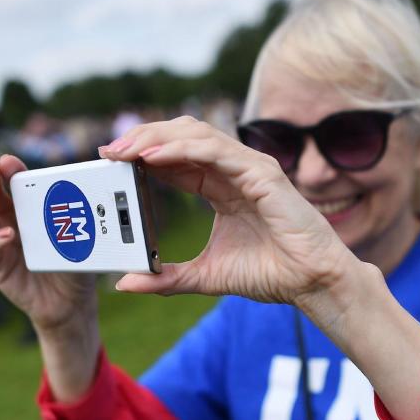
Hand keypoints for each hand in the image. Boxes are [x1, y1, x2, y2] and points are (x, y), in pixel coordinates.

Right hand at [0, 155, 96, 331]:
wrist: (71, 303)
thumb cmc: (75, 264)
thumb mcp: (82, 236)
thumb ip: (81, 215)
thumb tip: (94, 188)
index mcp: (29, 208)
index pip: (14, 184)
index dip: (9, 171)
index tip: (7, 161)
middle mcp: (10, 221)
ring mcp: (1, 243)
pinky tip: (7, 235)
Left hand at [100, 116, 358, 307]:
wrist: (311, 284)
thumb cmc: (271, 273)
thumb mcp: (206, 276)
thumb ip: (167, 278)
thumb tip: (125, 283)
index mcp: (220, 187)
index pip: (175, 158)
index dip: (140, 155)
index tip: (107, 161)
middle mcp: (233, 171)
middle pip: (180, 136)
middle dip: (142, 139)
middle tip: (108, 151)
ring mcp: (249, 168)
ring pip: (195, 135)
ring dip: (155, 138)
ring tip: (124, 150)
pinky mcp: (262, 173)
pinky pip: (215, 151)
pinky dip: (181, 149)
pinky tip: (153, 158)